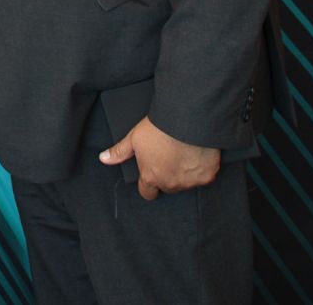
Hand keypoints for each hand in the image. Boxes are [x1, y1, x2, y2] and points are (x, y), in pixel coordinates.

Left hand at [99, 115, 220, 199]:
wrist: (187, 119)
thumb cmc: (159, 128)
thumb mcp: (134, 138)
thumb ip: (119, 152)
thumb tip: (104, 159)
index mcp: (152, 177)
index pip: (147, 193)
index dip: (147, 184)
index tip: (150, 174)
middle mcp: (171, 184)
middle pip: (167, 187)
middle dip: (167, 176)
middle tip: (168, 157)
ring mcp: (191, 181)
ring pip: (186, 183)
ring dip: (184, 173)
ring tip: (182, 152)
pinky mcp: (208, 175)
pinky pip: (204, 175)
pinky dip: (201, 167)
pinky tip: (197, 153)